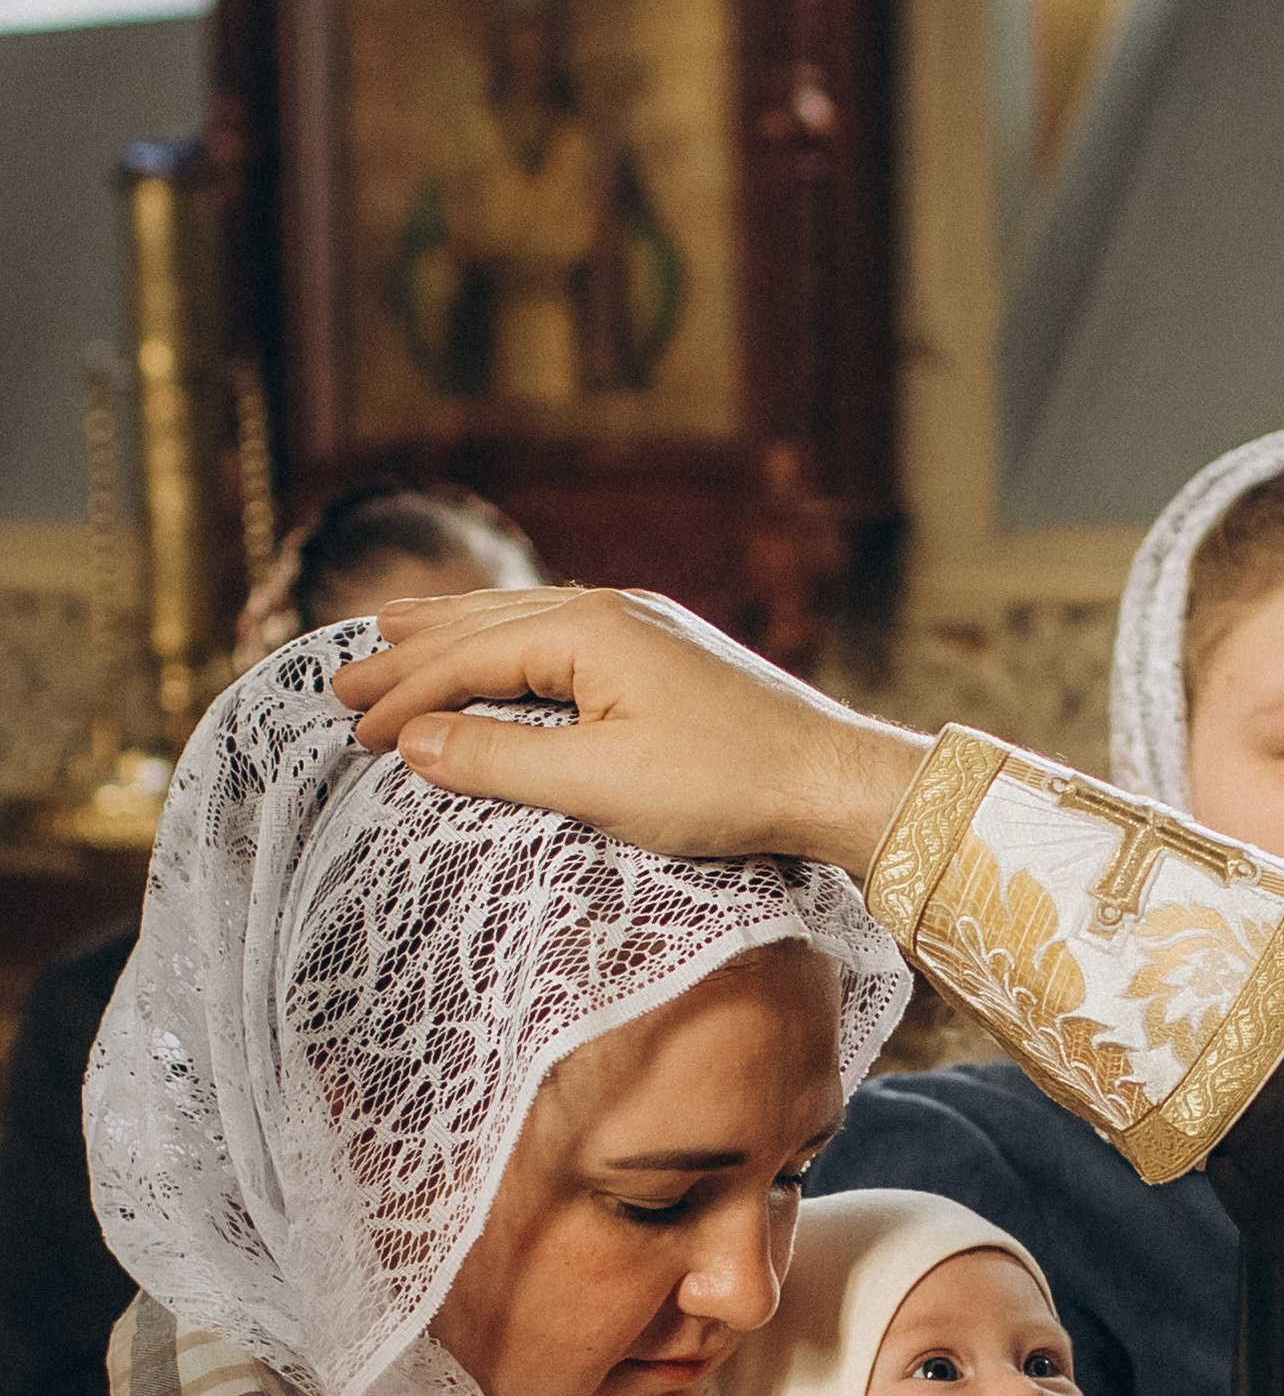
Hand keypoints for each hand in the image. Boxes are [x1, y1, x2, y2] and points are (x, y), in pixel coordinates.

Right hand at [333, 587, 927, 871]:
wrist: (833, 780)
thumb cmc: (725, 785)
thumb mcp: (598, 784)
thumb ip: (499, 760)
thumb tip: (413, 741)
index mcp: (585, 630)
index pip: (467, 660)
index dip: (403, 696)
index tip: (351, 731)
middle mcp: (609, 611)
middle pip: (483, 627)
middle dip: (409, 651)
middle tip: (338, 676)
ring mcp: (641, 628)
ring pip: (522, 623)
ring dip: (453, 634)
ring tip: (395, 629)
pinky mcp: (664, 657)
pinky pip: (561, 637)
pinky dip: (509, 643)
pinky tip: (503, 648)